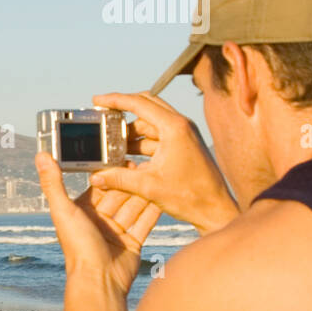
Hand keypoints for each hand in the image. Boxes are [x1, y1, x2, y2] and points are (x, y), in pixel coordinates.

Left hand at [35, 152, 163, 296]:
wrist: (99, 280)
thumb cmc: (78, 247)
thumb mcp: (63, 211)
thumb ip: (53, 183)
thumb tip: (41, 155)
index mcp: (81, 212)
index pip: (99, 187)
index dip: (111, 173)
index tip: (124, 156)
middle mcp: (99, 220)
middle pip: (119, 196)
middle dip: (132, 182)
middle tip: (148, 164)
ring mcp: (117, 232)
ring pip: (134, 207)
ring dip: (145, 193)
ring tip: (159, 175)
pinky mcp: (133, 243)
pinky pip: (145, 223)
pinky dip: (154, 211)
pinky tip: (165, 196)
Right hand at [87, 92, 238, 234]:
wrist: (216, 210)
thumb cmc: (190, 196)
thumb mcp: (148, 186)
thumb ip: (118, 178)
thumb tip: (95, 176)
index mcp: (174, 128)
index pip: (139, 104)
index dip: (115, 100)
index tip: (97, 100)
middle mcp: (181, 126)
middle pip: (146, 106)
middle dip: (123, 110)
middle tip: (103, 115)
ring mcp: (183, 135)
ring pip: (150, 124)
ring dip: (131, 132)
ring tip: (112, 145)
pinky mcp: (184, 146)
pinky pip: (157, 137)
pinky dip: (141, 143)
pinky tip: (127, 157)